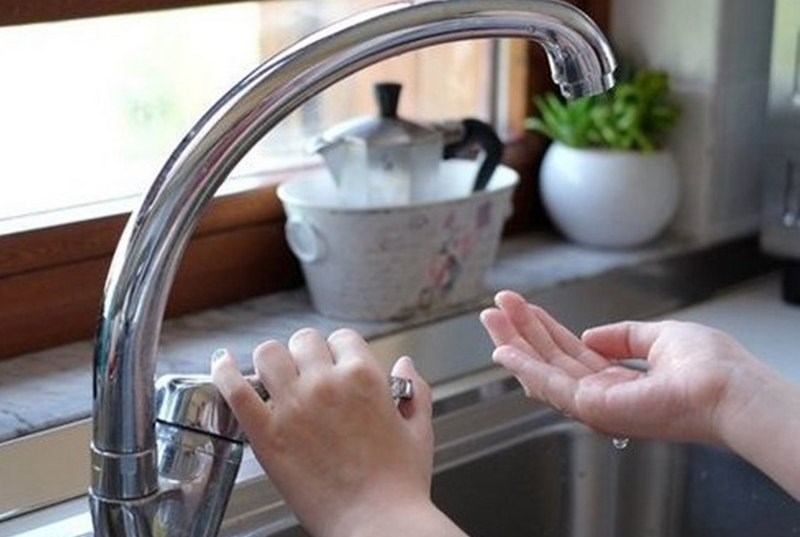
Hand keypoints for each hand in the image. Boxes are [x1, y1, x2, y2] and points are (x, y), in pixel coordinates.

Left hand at [211, 328, 464, 536]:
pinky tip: (224, 364)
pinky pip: (235, 390)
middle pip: (304, 341)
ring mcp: (293, 407)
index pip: (342, 339)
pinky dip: (224, 372)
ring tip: (273, 375)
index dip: (339, 351)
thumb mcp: (419, 431)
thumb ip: (416, 392)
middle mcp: (326, 384)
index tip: (335, 364)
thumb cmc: (399, 485)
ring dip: (271, 361)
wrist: (377, 523)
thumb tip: (404, 366)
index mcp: (364, 377)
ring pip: (268, 354)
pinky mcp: (266, 434)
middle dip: (306, 354)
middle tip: (306, 373)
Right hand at [479, 290, 769, 444]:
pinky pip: (549, 385)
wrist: (729, 388)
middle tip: (494, 308)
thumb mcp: (660, 338)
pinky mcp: (593, 409)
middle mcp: (603, 397)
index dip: (544, 331)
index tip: (522, 309)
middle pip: (550, 362)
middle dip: (520, 334)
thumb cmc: (711, 368)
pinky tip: (503, 349)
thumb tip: (591, 335)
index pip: (571, 355)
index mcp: (619, 382)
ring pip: (542, 372)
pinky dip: (523, 367)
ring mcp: (596, 406)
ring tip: (490, 317)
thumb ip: (624, 337)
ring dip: (513, 344)